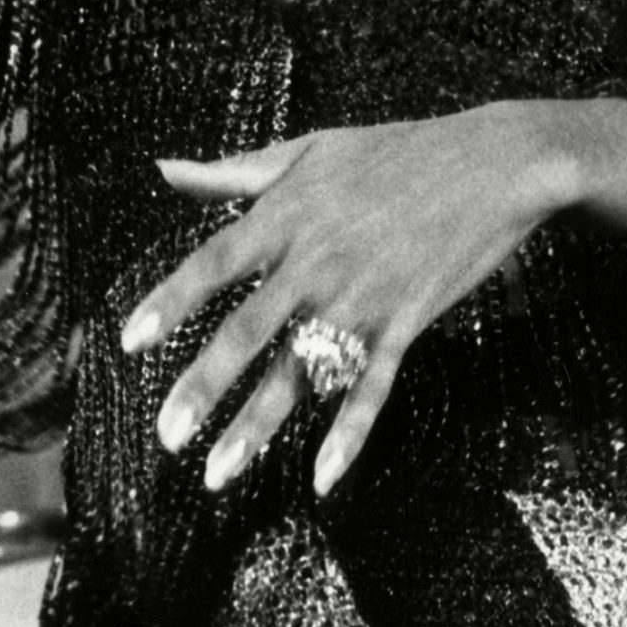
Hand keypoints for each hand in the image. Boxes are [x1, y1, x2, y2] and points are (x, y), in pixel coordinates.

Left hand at [118, 103, 583, 498]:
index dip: (171, 302)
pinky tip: (323, 478)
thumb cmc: (398, 151)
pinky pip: (372, 387)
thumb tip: (165, 169)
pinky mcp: (406, 323)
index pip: (214, 263)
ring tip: (219, 474)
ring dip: (258, 426)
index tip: (130, 342)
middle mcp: (317, 261)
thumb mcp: (312, 148)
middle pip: (249, 330)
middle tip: (167, 438)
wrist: (496, 162)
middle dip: (205, 387)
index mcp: (287, 215)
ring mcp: (364, 296)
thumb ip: (235, 171)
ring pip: (302, 371)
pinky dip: (349, 433)